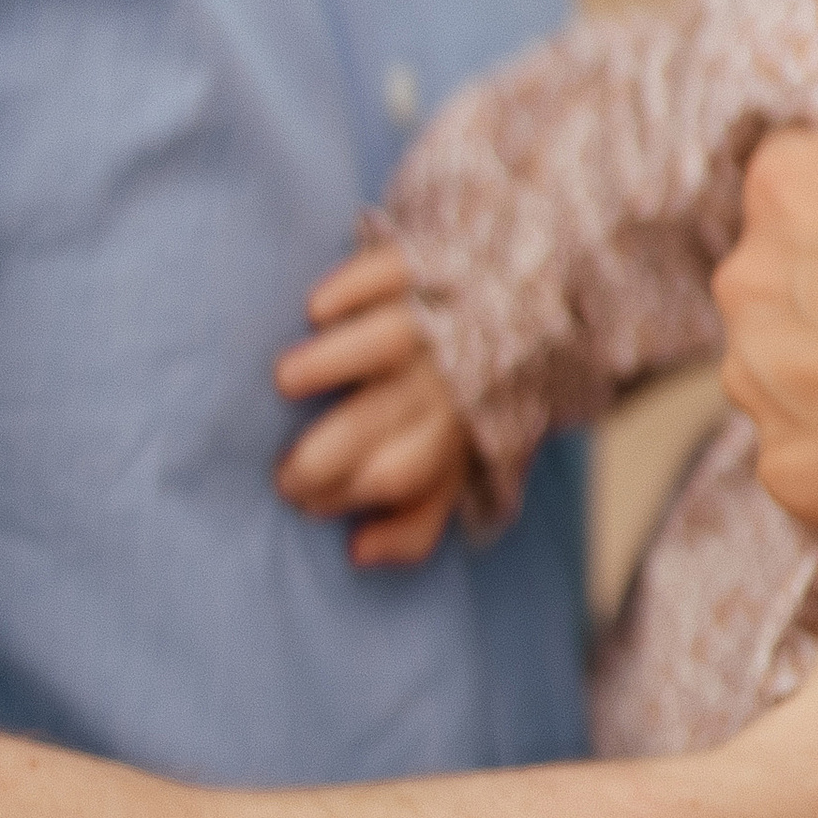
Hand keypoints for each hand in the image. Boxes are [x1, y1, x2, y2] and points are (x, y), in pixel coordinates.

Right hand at [273, 244, 474, 569]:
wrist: (535, 308)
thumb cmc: (471, 407)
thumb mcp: (455, 473)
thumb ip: (413, 524)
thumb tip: (358, 553)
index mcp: (454, 431)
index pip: (397, 472)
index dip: (343, 495)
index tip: (301, 501)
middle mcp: (446, 377)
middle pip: (381, 417)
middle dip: (324, 452)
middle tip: (282, 469)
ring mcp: (435, 318)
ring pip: (385, 340)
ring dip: (331, 361)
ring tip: (284, 382)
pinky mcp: (426, 264)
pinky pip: (390, 272)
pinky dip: (352, 288)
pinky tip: (316, 309)